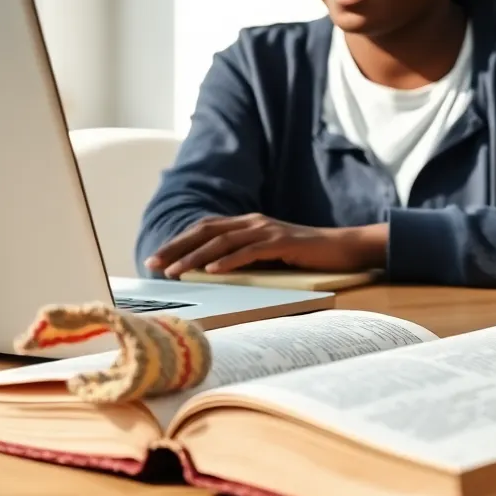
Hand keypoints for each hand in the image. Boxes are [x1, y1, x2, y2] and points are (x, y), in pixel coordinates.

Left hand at [144, 214, 386, 278]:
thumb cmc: (304, 257)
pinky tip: (213, 270)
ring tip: (176, 271)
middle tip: (153, 263)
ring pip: (222, 241)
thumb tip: (211, 273)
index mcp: (247, 223)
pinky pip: (249, 251)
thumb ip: (243, 258)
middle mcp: (253, 222)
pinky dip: (228, 260)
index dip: (178, 242)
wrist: (341, 249)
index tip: (156, 258)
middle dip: (176, 247)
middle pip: (205, 231)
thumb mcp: (267, 256)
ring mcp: (267, 230)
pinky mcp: (281, 242)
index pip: (204, 229)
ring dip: (196, 257)